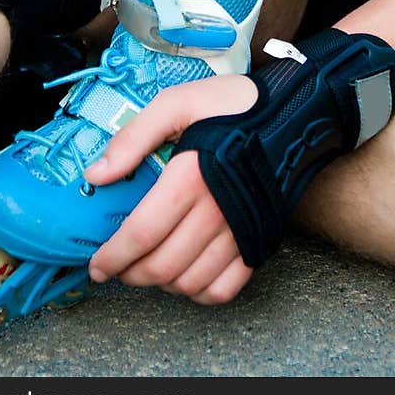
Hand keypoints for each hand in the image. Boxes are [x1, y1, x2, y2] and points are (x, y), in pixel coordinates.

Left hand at [85, 73, 257, 304]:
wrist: (297, 113)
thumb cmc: (234, 105)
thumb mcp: (178, 101)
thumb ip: (134, 137)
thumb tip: (96, 175)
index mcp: (191, 176)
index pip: (142, 233)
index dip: (113, 256)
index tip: (96, 265)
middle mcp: (217, 210)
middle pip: (162, 265)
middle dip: (130, 274)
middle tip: (117, 268)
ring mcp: (241, 230)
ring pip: (190, 282)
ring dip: (161, 284)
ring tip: (147, 269)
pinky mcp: (260, 240)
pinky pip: (225, 288)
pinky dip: (199, 292)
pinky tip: (185, 276)